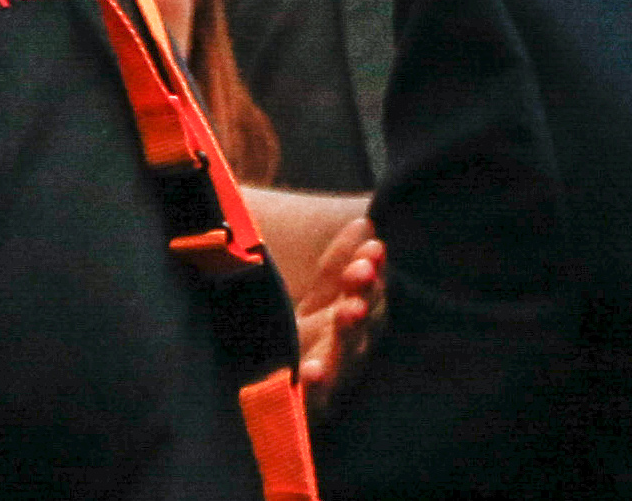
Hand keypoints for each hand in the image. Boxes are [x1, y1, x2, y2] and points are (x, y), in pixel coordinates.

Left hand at [295, 225, 380, 394]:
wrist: (258, 388)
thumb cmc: (296, 339)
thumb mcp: (316, 298)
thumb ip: (336, 266)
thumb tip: (364, 223)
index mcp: (353, 319)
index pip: (370, 291)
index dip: (372, 271)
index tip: (372, 250)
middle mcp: (349, 350)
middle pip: (365, 322)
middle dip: (365, 295)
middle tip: (361, 272)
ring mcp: (332, 380)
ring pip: (347, 357)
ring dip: (349, 334)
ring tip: (349, 310)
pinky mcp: (307, 409)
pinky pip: (314, 401)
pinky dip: (316, 388)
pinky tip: (313, 370)